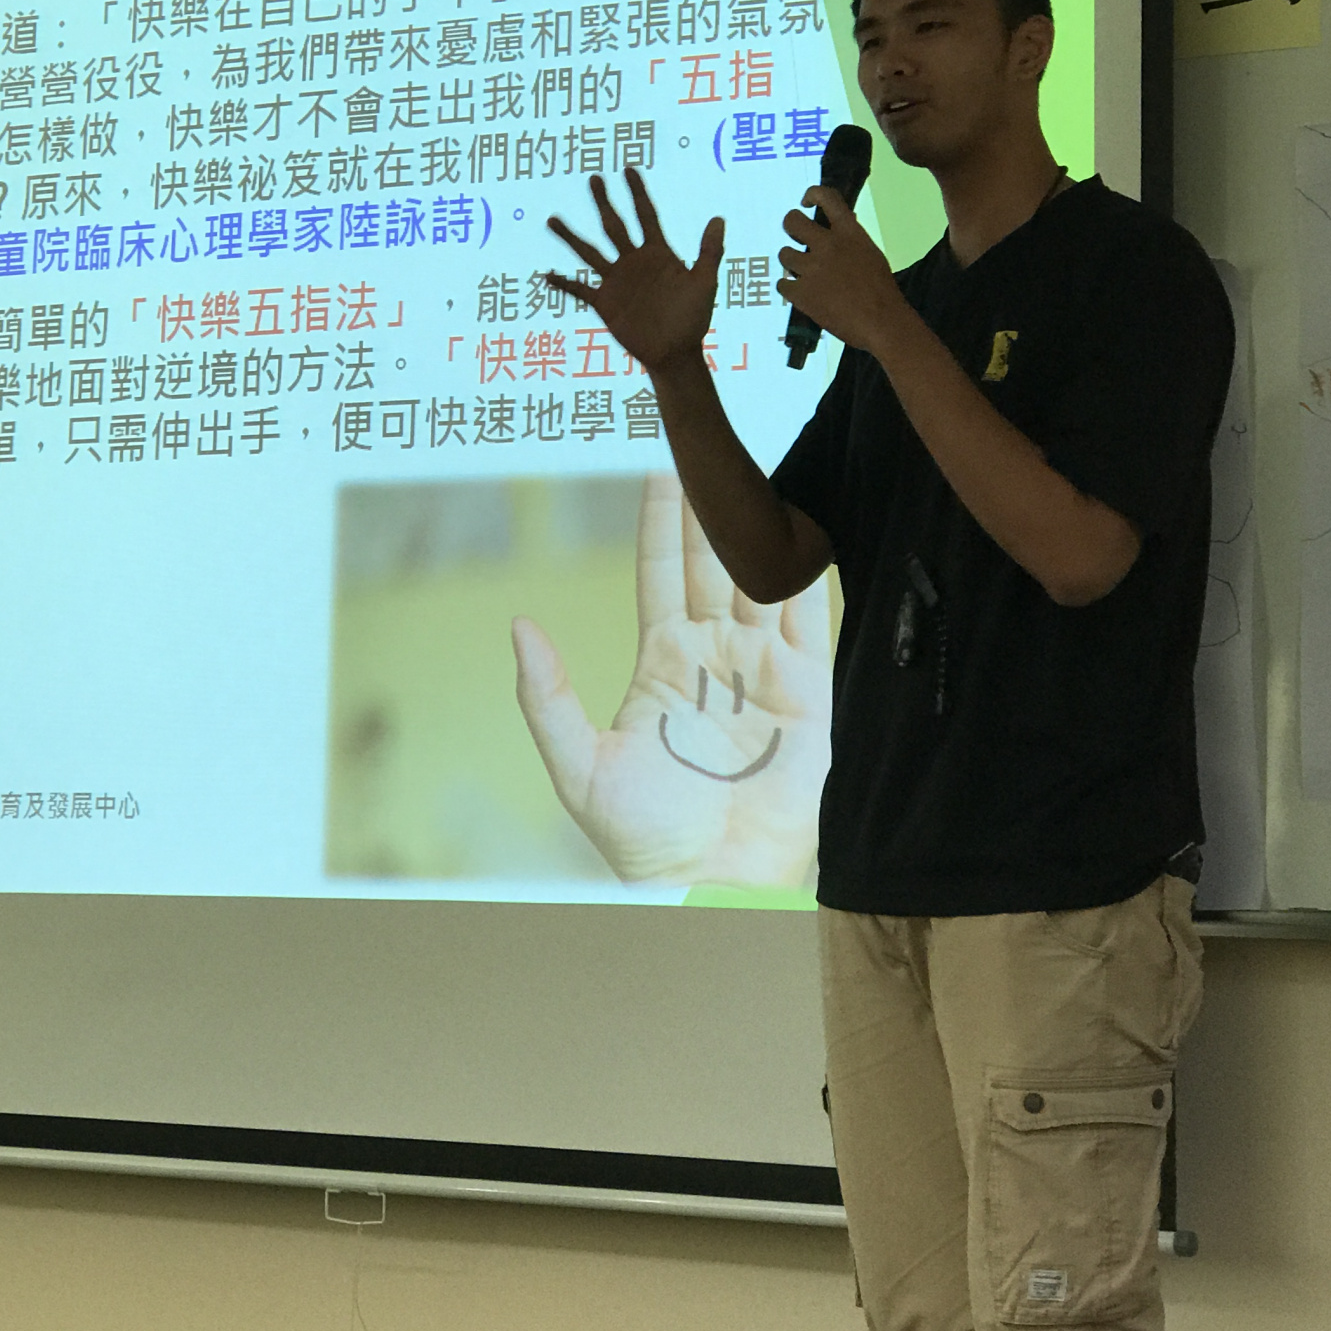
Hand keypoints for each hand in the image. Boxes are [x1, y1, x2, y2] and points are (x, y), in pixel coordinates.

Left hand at [511, 474, 831, 887]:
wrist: (713, 884)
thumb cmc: (645, 840)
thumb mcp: (576, 767)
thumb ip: (547, 696)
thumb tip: (519, 627)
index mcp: (662, 664)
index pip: (661, 572)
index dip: (661, 521)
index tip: (658, 467)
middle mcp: (714, 657)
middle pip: (712, 563)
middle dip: (710, 507)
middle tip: (707, 446)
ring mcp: (763, 672)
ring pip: (759, 580)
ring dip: (755, 528)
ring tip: (750, 472)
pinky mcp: (810, 695)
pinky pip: (810, 622)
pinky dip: (807, 575)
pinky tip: (804, 531)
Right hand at [546, 170, 722, 376]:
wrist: (675, 352)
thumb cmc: (693, 319)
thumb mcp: (704, 283)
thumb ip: (710, 252)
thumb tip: (719, 219)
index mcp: (658, 253)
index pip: (646, 215)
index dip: (638, 192)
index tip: (628, 170)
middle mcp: (634, 262)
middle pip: (615, 225)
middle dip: (604, 201)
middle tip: (594, 178)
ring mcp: (617, 281)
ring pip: (589, 252)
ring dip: (571, 236)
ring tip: (552, 219)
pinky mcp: (605, 302)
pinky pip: (579, 289)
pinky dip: (563, 283)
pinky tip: (547, 275)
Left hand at [778, 186, 906, 353]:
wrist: (881, 323)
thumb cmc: (881, 291)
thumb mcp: (870, 254)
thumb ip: (850, 240)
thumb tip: (835, 230)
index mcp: (849, 233)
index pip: (826, 198)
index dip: (812, 194)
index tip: (805, 202)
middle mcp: (827, 245)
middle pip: (792, 222)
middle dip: (791, 228)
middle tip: (796, 240)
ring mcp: (811, 268)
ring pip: (784, 254)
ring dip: (792, 263)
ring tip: (805, 275)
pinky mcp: (800, 292)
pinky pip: (782, 283)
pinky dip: (789, 289)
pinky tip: (802, 294)